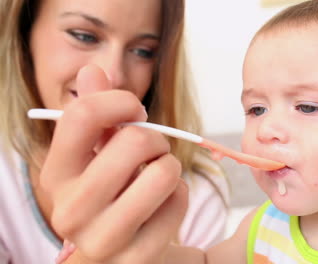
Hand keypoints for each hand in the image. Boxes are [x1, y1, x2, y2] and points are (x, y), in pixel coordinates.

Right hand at [42, 65, 187, 262]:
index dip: (121, 101)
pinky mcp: (138, 256)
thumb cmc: (112, 193)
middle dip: (155, 138)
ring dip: (170, 167)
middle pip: (134, 141)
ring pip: (163, 173)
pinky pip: (179, 201)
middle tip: (152, 152)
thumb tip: (93, 70)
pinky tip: (162, 206)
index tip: (136, 111)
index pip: (83, 116)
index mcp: (56, 175)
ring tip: (158, 177)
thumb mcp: (98, 153)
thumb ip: (96, 113)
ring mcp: (104, 238)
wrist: (122, 250)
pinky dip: (179, 195)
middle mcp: (71, 209)